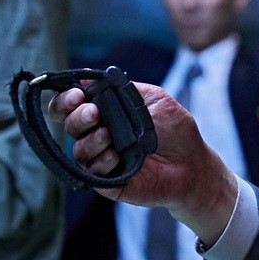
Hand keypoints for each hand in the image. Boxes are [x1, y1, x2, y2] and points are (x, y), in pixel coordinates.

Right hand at [48, 83, 236, 244]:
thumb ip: (124, 88)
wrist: (192, 163)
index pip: (72, 104)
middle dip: (77, 116)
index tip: (77, 95)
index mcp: (107, 112)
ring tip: (110, 136)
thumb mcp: (155, 99)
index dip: (66, 99)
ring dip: (91, 139)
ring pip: (77, 148)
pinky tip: (117, 157)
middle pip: (69, 124)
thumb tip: (90, 78)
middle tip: (94, 114)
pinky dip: (101, 161)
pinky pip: (91, 171)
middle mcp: (98, 134)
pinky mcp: (106, 181)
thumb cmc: (175, 130)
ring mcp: (101, 158)